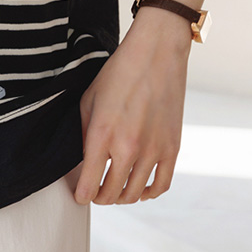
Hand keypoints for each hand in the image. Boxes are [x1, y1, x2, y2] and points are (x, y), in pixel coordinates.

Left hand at [71, 7, 191, 204]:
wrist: (156, 54)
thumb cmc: (119, 74)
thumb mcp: (89, 100)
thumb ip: (83, 134)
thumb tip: (81, 162)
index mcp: (102, 135)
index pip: (88, 184)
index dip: (81, 195)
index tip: (79, 195)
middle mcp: (128, 148)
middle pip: (111, 194)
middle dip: (99, 197)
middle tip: (94, 192)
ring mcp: (153, 150)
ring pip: (134, 193)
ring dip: (121, 197)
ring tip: (114, 190)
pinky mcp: (172, 148)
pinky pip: (161, 185)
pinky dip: (148, 193)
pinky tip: (140, 190)